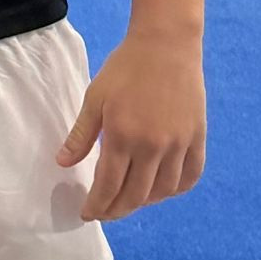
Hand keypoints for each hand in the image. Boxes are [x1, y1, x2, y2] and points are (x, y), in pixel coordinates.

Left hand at [58, 29, 206, 222]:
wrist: (166, 45)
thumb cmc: (125, 69)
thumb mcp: (95, 98)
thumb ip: (81, 135)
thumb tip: (63, 163)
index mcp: (123, 136)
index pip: (109, 186)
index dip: (97, 205)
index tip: (88, 214)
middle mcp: (153, 147)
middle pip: (136, 195)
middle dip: (117, 210)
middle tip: (104, 212)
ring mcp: (179, 144)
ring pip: (163, 190)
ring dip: (144, 202)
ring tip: (128, 201)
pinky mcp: (198, 138)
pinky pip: (190, 176)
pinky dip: (175, 189)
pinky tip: (160, 189)